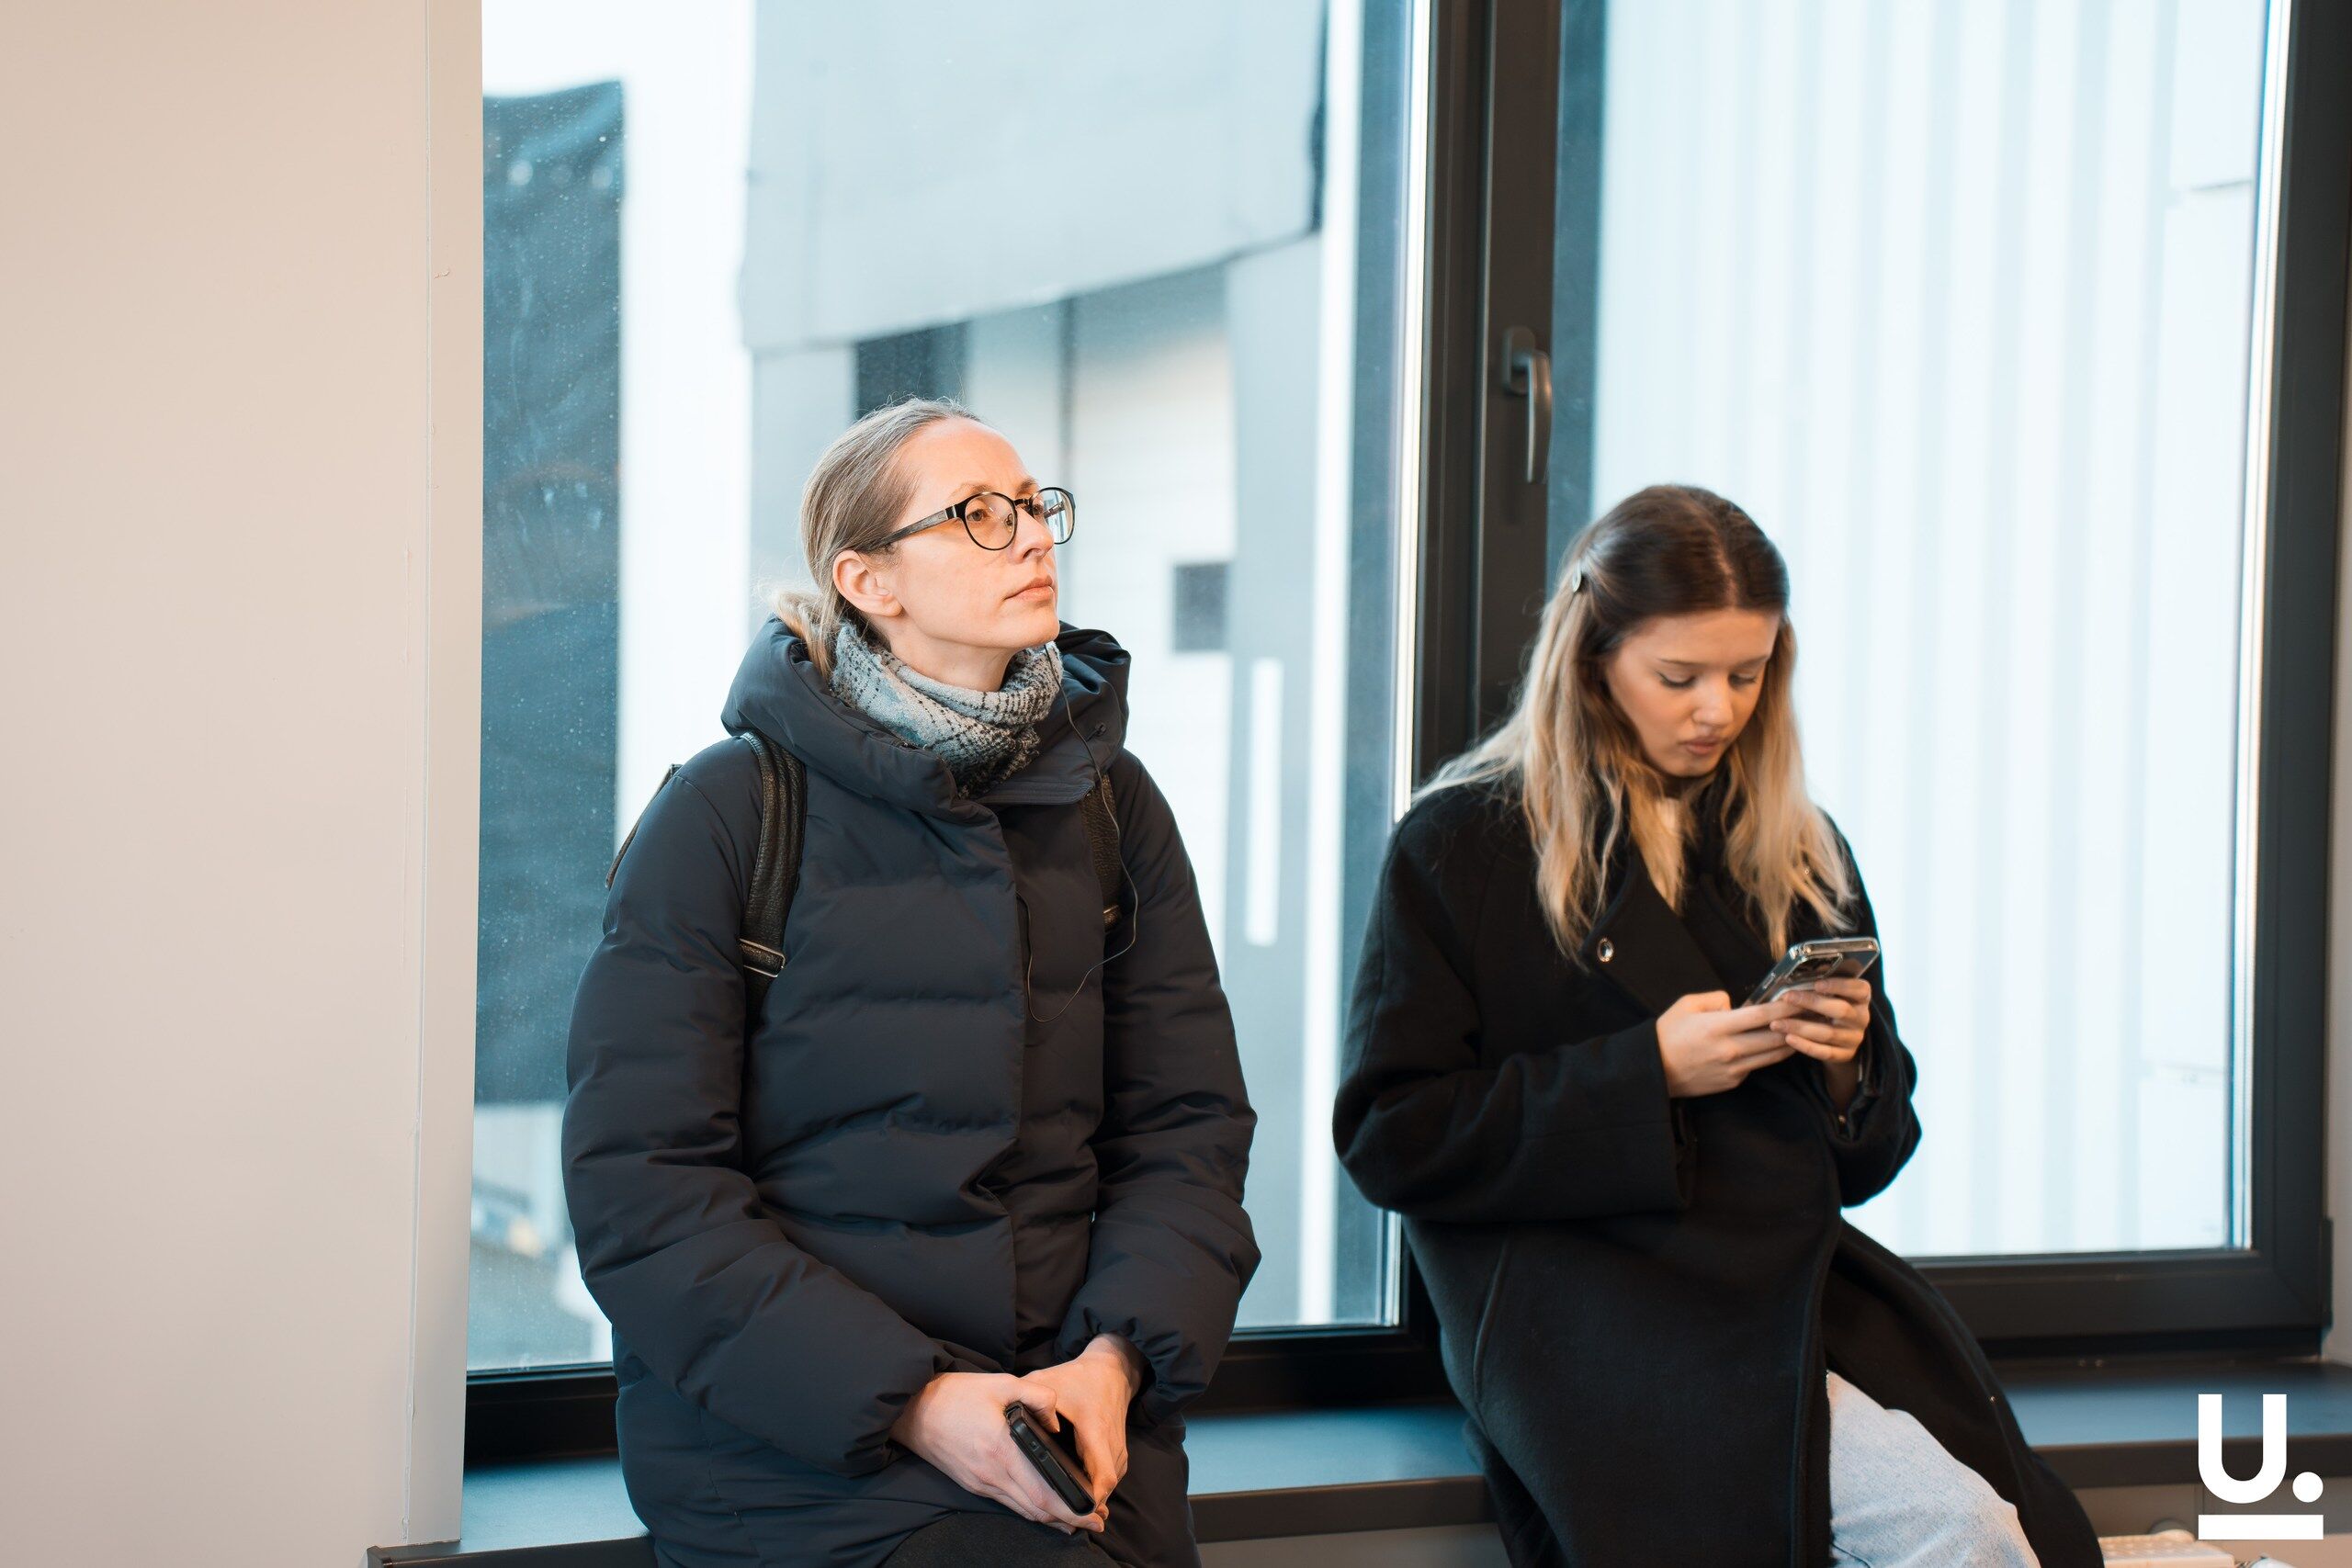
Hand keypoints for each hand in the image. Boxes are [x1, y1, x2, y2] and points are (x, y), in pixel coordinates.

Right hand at [888, 1372, 1103, 1535]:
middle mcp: (992, 1474)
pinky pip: (1008, 1504)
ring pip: (1023, 1511)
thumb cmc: (956, 1394)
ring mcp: (981, 1483)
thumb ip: (1038, 1396)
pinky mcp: (973, 1484)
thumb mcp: (1002, 1383)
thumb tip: (1057, 1422)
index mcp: (1002, 1451)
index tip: (1094, 1511)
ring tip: (1078, 1520)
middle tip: (1096, 1522)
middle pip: (1038, 1509)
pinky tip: (1045, 1509)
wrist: (913, 1410)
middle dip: (1070, 1519)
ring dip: (1052, 1519)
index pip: (1044, 1491)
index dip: (1072, 1507)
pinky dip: (1031, 1511)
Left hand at [1023, 1335, 1141, 1519]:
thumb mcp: (1048, 1382)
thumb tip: (1010, 1426)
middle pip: (1105, 1489)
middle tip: (1061, 1523)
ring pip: (1108, 1487)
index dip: (1089, 1499)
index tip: (1071, 1513)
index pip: (1101, 1475)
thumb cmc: (1076, 1378)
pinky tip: (1073, 1496)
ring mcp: (1118, 1450)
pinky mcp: (1118, 1453)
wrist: (1111, 1370)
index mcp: (1094, 1428)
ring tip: (1065, 1515)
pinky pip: (1107, 1480)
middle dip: (1084, 1507)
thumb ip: (1028, 1401)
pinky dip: (1094, 1490)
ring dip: (1089, 1500)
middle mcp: (1111, 1443)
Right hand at [1655, 989, 1801, 1097]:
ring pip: (1773, 1055)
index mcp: (1718, 1027)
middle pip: (1775, 1037)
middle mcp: (1730, 1050)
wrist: (1653, 1070)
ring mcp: (1734, 1069)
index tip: (1801, 999)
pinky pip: (1757, 1066)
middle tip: (1813, 1015)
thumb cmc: (1667, 1034)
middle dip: (1797, 1025)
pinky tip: (1775, 1046)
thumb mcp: (1686, 1004)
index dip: (1785, 1007)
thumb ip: (1715, 999)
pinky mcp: (1733, 1082)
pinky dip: (1768, 1055)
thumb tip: (1735, 1004)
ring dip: (1791, 1043)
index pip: (1761, 1015)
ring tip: (1805, 1031)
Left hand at [1770, 978, 1871, 1108]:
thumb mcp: (1830, 996)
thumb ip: (1819, 988)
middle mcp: (1862, 1018)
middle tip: (1787, 997)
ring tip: (1777, 1023)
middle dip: (1812, 1002)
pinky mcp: (1845, 1055)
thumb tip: (1793, 978)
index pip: (1860, 989)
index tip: (1817, 984)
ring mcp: (1855, 1038)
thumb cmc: (1828, 1008)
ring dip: (1800, 1027)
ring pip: (1829, 1033)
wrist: (1838, 1039)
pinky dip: (1805, 1045)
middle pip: (1841, 1010)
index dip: (1840, 985)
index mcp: (1861, 998)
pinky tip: (1788, 1038)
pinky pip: (1825, 1052)